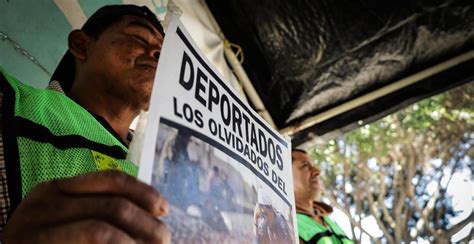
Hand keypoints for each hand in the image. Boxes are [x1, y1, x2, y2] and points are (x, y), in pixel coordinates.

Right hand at [3, 170, 169, 242]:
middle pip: (113, 206)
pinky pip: (90, 240)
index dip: (143, 192)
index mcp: (54, 189)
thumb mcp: (68, 219)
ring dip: (134, 242)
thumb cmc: (46, 241)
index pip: (110, 180)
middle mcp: (43, 204)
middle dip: (147, 224)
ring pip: (101, 230)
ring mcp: (34, 232)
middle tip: (164, 238)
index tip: (163, 208)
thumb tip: (154, 211)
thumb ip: (99, 210)